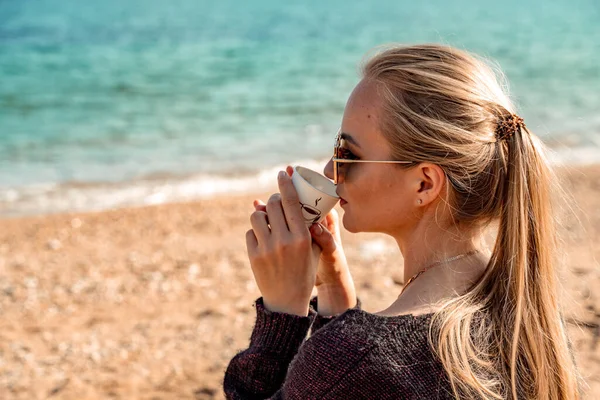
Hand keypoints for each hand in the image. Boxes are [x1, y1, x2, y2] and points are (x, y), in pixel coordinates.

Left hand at [246, 170, 320, 315]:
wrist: (286, 301)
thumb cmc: (304, 273)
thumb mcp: (313, 251)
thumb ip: (309, 228)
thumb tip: (298, 202)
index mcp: (302, 237)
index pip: (291, 201)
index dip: (285, 183)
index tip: (282, 173)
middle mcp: (284, 241)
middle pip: (272, 205)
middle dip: (274, 199)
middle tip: (276, 201)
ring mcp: (266, 248)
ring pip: (257, 217)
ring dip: (262, 215)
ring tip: (268, 220)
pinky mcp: (253, 256)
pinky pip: (251, 233)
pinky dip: (256, 232)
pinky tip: (263, 238)